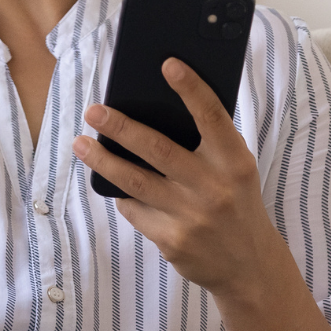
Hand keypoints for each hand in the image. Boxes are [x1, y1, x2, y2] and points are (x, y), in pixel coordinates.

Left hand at [72, 58, 290, 299]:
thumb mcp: (235, 170)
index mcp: (234, 163)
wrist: (249, 266)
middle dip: (120, 127)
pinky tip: (113, 183)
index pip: (212, 118)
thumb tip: (156, 109)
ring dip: (102, 160)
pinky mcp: (172, 241)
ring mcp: (191, 217)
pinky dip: (122, 194)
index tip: (168, 64)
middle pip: (158, 149)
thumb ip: (209, 144)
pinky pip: (134, 209)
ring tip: (81, 143)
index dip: (192, 89)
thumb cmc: (235, 203)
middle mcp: (214, 188)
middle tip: (94, 111)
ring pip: (134, 181)